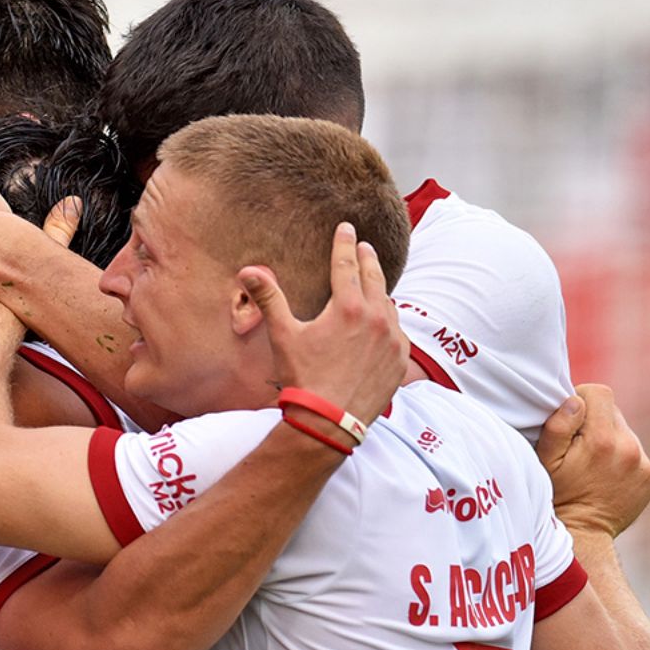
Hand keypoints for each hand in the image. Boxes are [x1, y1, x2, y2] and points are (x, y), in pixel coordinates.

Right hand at [240, 222, 405, 424]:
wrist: (330, 422)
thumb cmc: (303, 378)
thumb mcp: (283, 335)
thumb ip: (270, 299)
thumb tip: (249, 270)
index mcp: (348, 307)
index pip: (346, 264)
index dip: (344, 243)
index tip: (346, 228)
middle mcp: (376, 318)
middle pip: (374, 278)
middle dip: (367, 259)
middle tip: (365, 247)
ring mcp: (392, 339)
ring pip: (388, 304)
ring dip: (380, 292)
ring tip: (373, 285)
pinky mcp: (400, 360)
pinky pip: (397, 331)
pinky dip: (389, 321)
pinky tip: (382, 323)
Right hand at [536, 384, 649, 536]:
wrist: (583, 535)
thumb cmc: (557, 495)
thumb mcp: (545, 460)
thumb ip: (558, 426)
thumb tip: (574, 400)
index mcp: (603, 439)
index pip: (600, 393)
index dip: (581, 399)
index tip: (570, 419)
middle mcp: (630, 448)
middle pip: (613, 412)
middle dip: (594, 423)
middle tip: (577, 447)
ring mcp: (645, 465)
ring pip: (625, 433)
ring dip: (609, 441)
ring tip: (591, 466)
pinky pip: (637, 454)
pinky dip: (622, 460)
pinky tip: (606, 477)